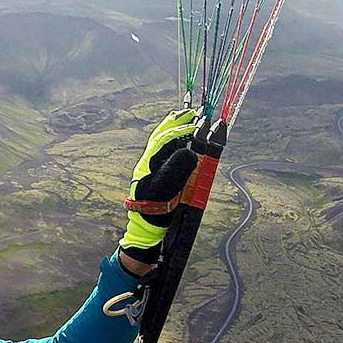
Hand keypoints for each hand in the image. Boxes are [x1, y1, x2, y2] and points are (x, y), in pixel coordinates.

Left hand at [120, 109, 199, 264]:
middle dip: (176, 122)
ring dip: (175, 128)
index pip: (165, 139)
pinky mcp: (159, 176)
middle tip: (191, 111)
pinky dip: (176, 142)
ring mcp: (153, 168)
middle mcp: (150, 163)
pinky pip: (167, 152)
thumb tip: (190, 151)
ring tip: (187, 117)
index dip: (181, 129)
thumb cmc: (153, 213)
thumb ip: (175, 171)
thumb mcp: (165, 192)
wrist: (146, 230)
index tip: (197, 123)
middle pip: (162, 136)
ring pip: (163, 142)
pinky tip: (183, 139)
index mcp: (149, 164)